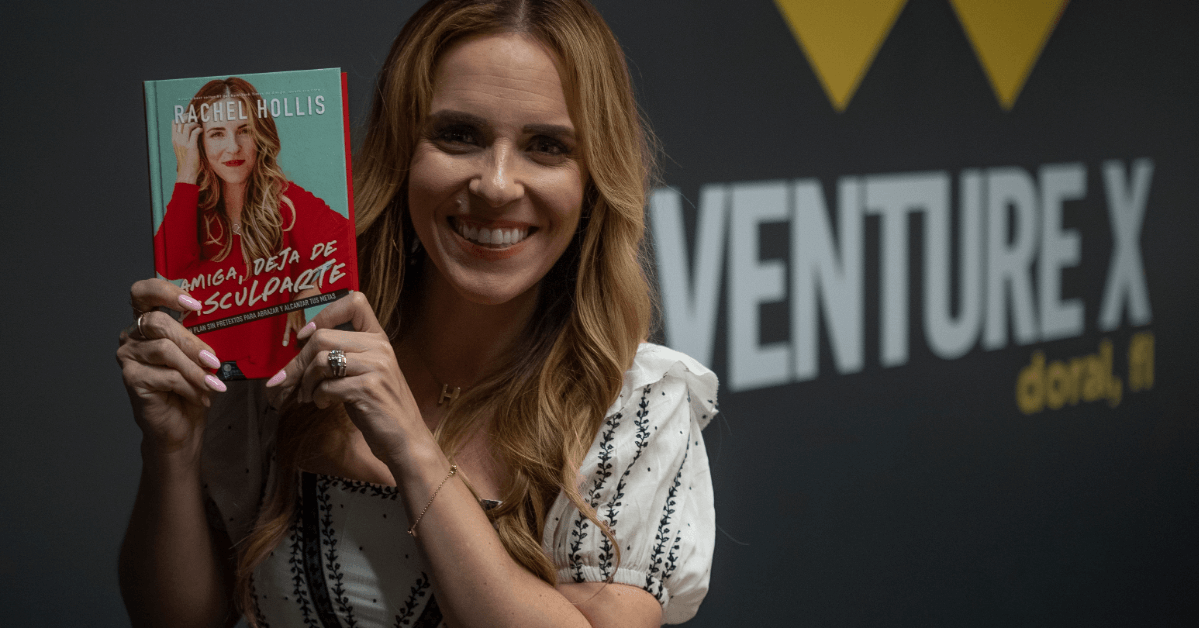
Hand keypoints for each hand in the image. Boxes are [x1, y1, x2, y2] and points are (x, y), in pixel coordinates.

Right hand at [117, 279, 224, 455]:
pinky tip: (202, 396)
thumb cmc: (192, 386)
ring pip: (165, 351)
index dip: (166, 291)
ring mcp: (128, 356)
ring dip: (195, 369)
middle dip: (192, 341)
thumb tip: (226, 318)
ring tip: (213, 383)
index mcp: (148, 321)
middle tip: (214, 360)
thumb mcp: (200, 355)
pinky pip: (166, 376)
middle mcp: (132, 335)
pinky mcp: (131, 378)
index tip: (195, 304)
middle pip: (158, 323)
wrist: (181, 425)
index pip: (144, 292)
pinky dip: (190, 386)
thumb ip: (202, 334)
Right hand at [172, 121, 201, 183]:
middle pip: (181, 122)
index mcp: (174, 139)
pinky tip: (202, 130)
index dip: (182, 118)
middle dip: (189, 118)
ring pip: (188, 126)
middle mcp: (177, 140)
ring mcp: (183, 143)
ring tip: (199, 126)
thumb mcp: (181, 149)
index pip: (175, 123)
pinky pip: (195, 133)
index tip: (189, 118)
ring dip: (195, 123)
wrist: (187, 172)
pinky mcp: (191, 147)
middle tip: (195, 120)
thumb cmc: (186, 161)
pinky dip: (199, 129)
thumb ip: (182, 139)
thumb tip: (187, 131)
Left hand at [267, 291, 420, 462]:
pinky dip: (317, 397)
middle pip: (323, 336)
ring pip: (321, 361)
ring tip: (308, 396)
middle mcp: (380, 348)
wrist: (406, 439)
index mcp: (379, 338)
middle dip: (298, 361)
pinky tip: (324, 404)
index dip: (324, 314)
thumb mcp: (367, 373)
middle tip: (288, 380)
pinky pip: (326, 386)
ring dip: (305, 382)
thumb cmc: (380, 407)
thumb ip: (345, 355)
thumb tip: (299, 348)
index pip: (354, 302)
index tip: (305, 335)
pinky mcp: (368, 389)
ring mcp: (376, 367)